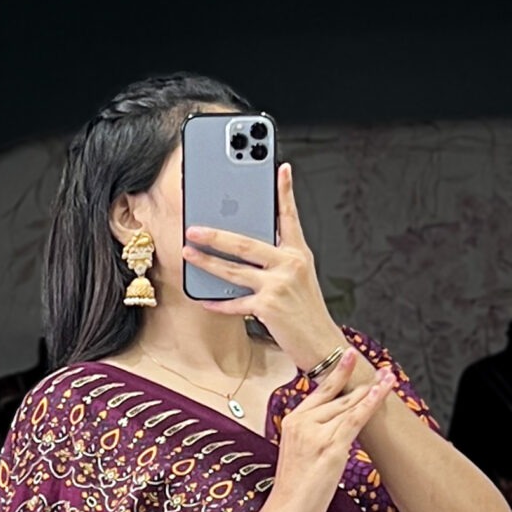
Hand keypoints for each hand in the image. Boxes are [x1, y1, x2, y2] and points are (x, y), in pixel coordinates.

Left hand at [182, 162, 342, 370]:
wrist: (323, 343)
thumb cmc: (308, 311)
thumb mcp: (302, 277)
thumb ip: (280, 259)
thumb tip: (248, 249)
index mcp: (299, 253)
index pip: (290, 216)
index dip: (284, 191)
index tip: (279, 168)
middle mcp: (290, 264)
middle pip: (246, 243)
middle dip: (216, 234)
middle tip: (193, 227)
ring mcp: (278, 285)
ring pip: (234, 270)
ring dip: (207, 262)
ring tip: (189, 253)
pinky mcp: (268, 308)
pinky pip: (235, 303)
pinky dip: (218, 302)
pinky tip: (203, 298)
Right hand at [262, 347, 396, 511]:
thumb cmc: (293, 491)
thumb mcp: (299, 455)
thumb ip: (315, 437)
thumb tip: (336, 431)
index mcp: (292, 421)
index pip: (320, 392)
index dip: (338, 373)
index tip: (348, 355)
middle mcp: (302, 422)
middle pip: (338, 397)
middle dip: (361, 382)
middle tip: (381, 368)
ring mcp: (316, 433)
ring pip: (349, 405)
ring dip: (373, 390)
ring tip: (389, 376)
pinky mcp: (331, 447)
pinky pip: (356, 419)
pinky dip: (372, 402)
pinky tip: (383, 390)